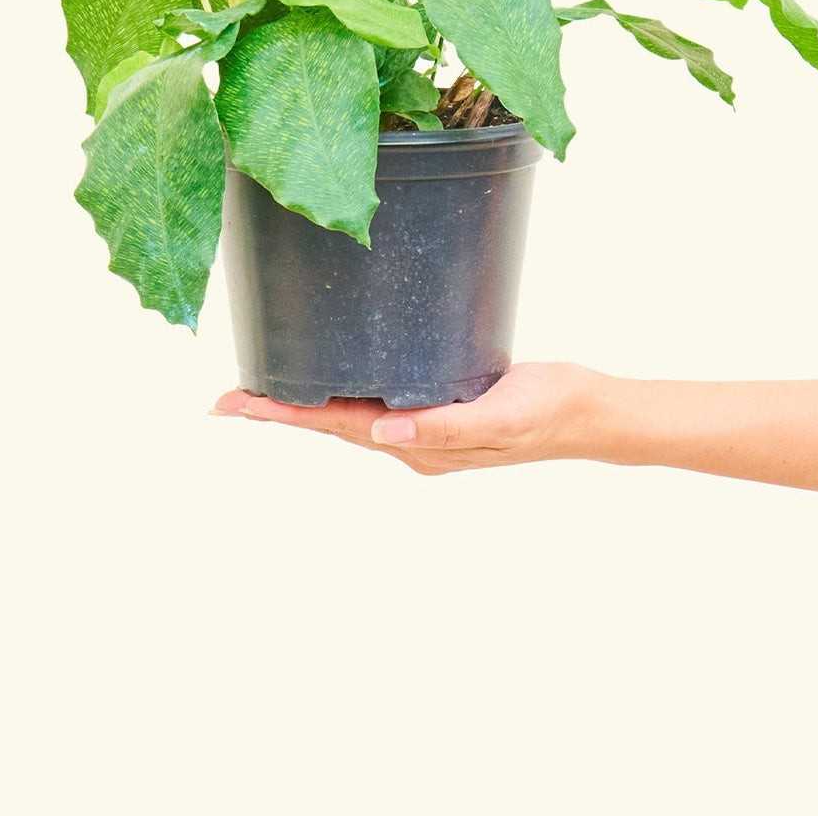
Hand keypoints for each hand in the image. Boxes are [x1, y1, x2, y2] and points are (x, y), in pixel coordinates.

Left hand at [212, 362, 603, 475]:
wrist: (591, 412)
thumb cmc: (550, 411)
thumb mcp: (501, 416)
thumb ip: (444, 426)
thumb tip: (380, 431)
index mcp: (420, 445)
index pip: (337, 426)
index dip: (284, 415)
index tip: (234, 406)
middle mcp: (413, 439)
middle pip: (332, 422)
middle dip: (279, 410)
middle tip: (226, 398)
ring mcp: (425, 426)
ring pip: (350, 412)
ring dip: (307, 402)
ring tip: (264, 388)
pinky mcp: (440, 403)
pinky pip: (379, 397)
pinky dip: (345, 388)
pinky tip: (335, 373)